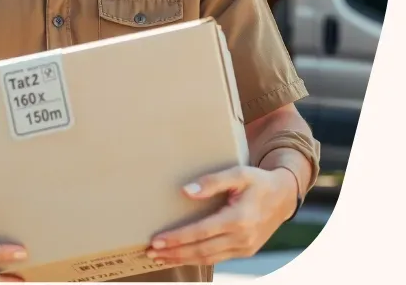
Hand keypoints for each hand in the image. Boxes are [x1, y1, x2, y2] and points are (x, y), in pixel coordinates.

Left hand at [147, 166, 297, 266]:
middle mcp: (242, 238)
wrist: (284, 196)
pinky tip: (183, 256)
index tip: (156, 240)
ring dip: (182, 259)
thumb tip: (186, 191)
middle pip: (201, 250)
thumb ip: (212, 182)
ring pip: (208, 258)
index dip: (177, 238)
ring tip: (160, 257)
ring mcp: (245, 248)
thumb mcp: (238, 173)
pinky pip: (217, 259)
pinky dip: (197, 259)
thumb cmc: (257, 181)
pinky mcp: (245, 251)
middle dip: (174, 252)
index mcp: (239, 219)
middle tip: (150, 252)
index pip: (201, 232)